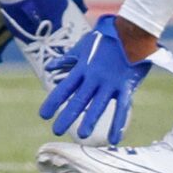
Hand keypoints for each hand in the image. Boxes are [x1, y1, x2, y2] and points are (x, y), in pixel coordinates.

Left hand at [41, 15, 154, 143]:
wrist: (130, 33)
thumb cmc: (104, 40)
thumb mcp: (82, 48)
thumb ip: (66, 60)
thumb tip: (49, 67)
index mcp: (81, 69)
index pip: (63, 89)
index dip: (53, 102)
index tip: (42, 115)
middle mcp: (93, 77)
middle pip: (78, 99)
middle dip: (67, 116)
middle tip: (56, 131)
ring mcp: (109, 82)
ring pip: (98, 105)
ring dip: (90, 120)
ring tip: (81, 135)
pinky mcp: (125, 86)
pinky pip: (122, 108)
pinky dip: (118, 123)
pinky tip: (114, 139)